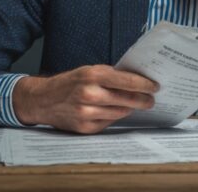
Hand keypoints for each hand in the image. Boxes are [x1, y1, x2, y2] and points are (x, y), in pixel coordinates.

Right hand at [12, 65, 158, 133]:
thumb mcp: (88, 71)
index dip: (144, 85)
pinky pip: (108, 123)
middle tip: (151, 100)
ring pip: (120, 113)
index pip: (127, 81)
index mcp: (92, 75)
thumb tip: (137, 80)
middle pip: (127, 100)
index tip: (155, 87)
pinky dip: (114, 117)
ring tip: (135, 105)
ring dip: (129, 109)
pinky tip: (116, 111)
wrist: (43, 100)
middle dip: (142, 100)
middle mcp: (90, 94)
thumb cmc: (70, 82)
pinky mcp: (85, 127)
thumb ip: (110, 75)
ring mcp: (87, 112)